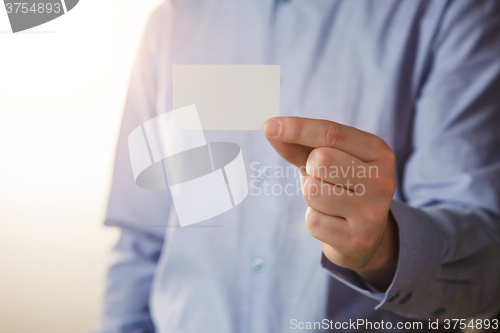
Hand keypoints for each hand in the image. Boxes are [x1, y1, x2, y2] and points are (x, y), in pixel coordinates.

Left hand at [263, 117, 398, 290]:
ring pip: (313, 191)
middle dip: (311, 168)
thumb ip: (299, 144)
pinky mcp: (357, 239)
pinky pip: (313, 221)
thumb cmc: (339, 187)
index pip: (332, 133)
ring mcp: (373, 212)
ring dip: (311, 195)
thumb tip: (270, 128)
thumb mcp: (325, 160)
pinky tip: (332, 222)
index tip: (269, 125)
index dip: (297, 128)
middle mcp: (383, 180)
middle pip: (321, 160)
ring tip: (328, 201)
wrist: (363, 236)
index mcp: (379, 152)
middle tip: (324, 179)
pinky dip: (314, 219)